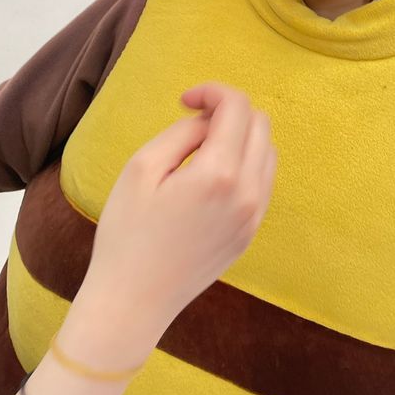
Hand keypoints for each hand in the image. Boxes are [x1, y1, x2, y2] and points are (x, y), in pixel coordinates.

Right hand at [79, 81, 277, 336]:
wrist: (133, 302)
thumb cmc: (127, 233)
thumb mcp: (142, 167)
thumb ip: (182, 132)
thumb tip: (209, 121)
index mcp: (219, 174)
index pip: (238, 107)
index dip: (212, 92)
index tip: (185, 100)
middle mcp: (247, 193)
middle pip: (260, 124)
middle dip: (229, 111)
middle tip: (193, 120)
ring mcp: (254, 215)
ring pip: (267, 151)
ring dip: (241, 136)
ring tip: (201, 148)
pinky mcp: (251, 232)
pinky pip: (263, 181)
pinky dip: (246, 163)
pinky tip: (212, 173)